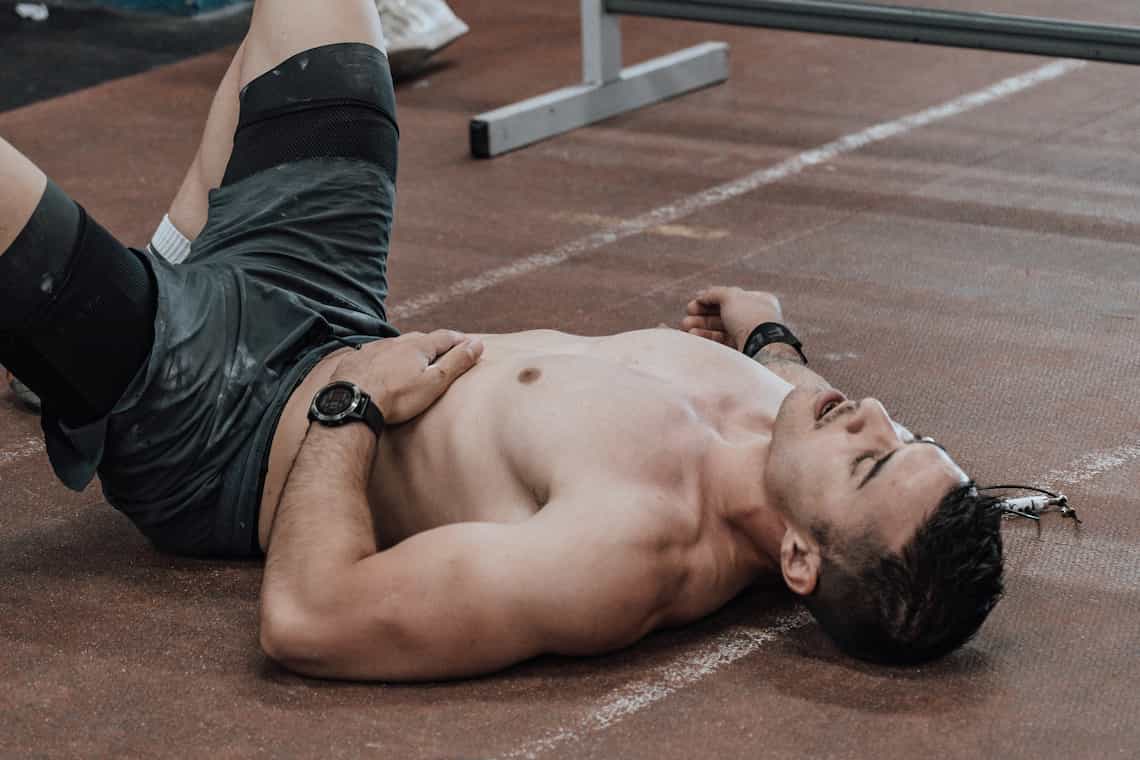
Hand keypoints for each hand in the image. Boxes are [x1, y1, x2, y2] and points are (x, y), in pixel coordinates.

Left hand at [330, 330, 483, 423]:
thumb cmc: (397, 397)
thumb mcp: (434, 382)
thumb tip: (478, 343)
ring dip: (407, 348)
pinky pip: (374, 353)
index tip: (469, 342)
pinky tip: (382, 365)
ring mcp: (373, 349)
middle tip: (444, 348)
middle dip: (434, 342)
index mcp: (418, 346)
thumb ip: (456, 362)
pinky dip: (384, 357)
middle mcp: (396, 342)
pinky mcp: (355, 359)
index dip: (459, 340)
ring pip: (395, 344)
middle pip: (420, 338)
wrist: (353, 402)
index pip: (445, 337)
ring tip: (413, 357)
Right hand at [681, 286, 783, 350]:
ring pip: (720, 329)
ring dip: (701, 326)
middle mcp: (756, 318)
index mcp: (759, 301)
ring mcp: (749, 336)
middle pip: (723, 314)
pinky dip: (707, 339)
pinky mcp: (742, 351)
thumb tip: (702, 295)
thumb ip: (714, 293)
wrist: (761, 347)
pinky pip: (721, 343)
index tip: (695, 299)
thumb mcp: (731, 296)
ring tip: (685, 326)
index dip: (712, 298)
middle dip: (703, 313)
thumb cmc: (749, 317)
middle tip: (688, 313)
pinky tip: (693, 336)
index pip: (731, 297)